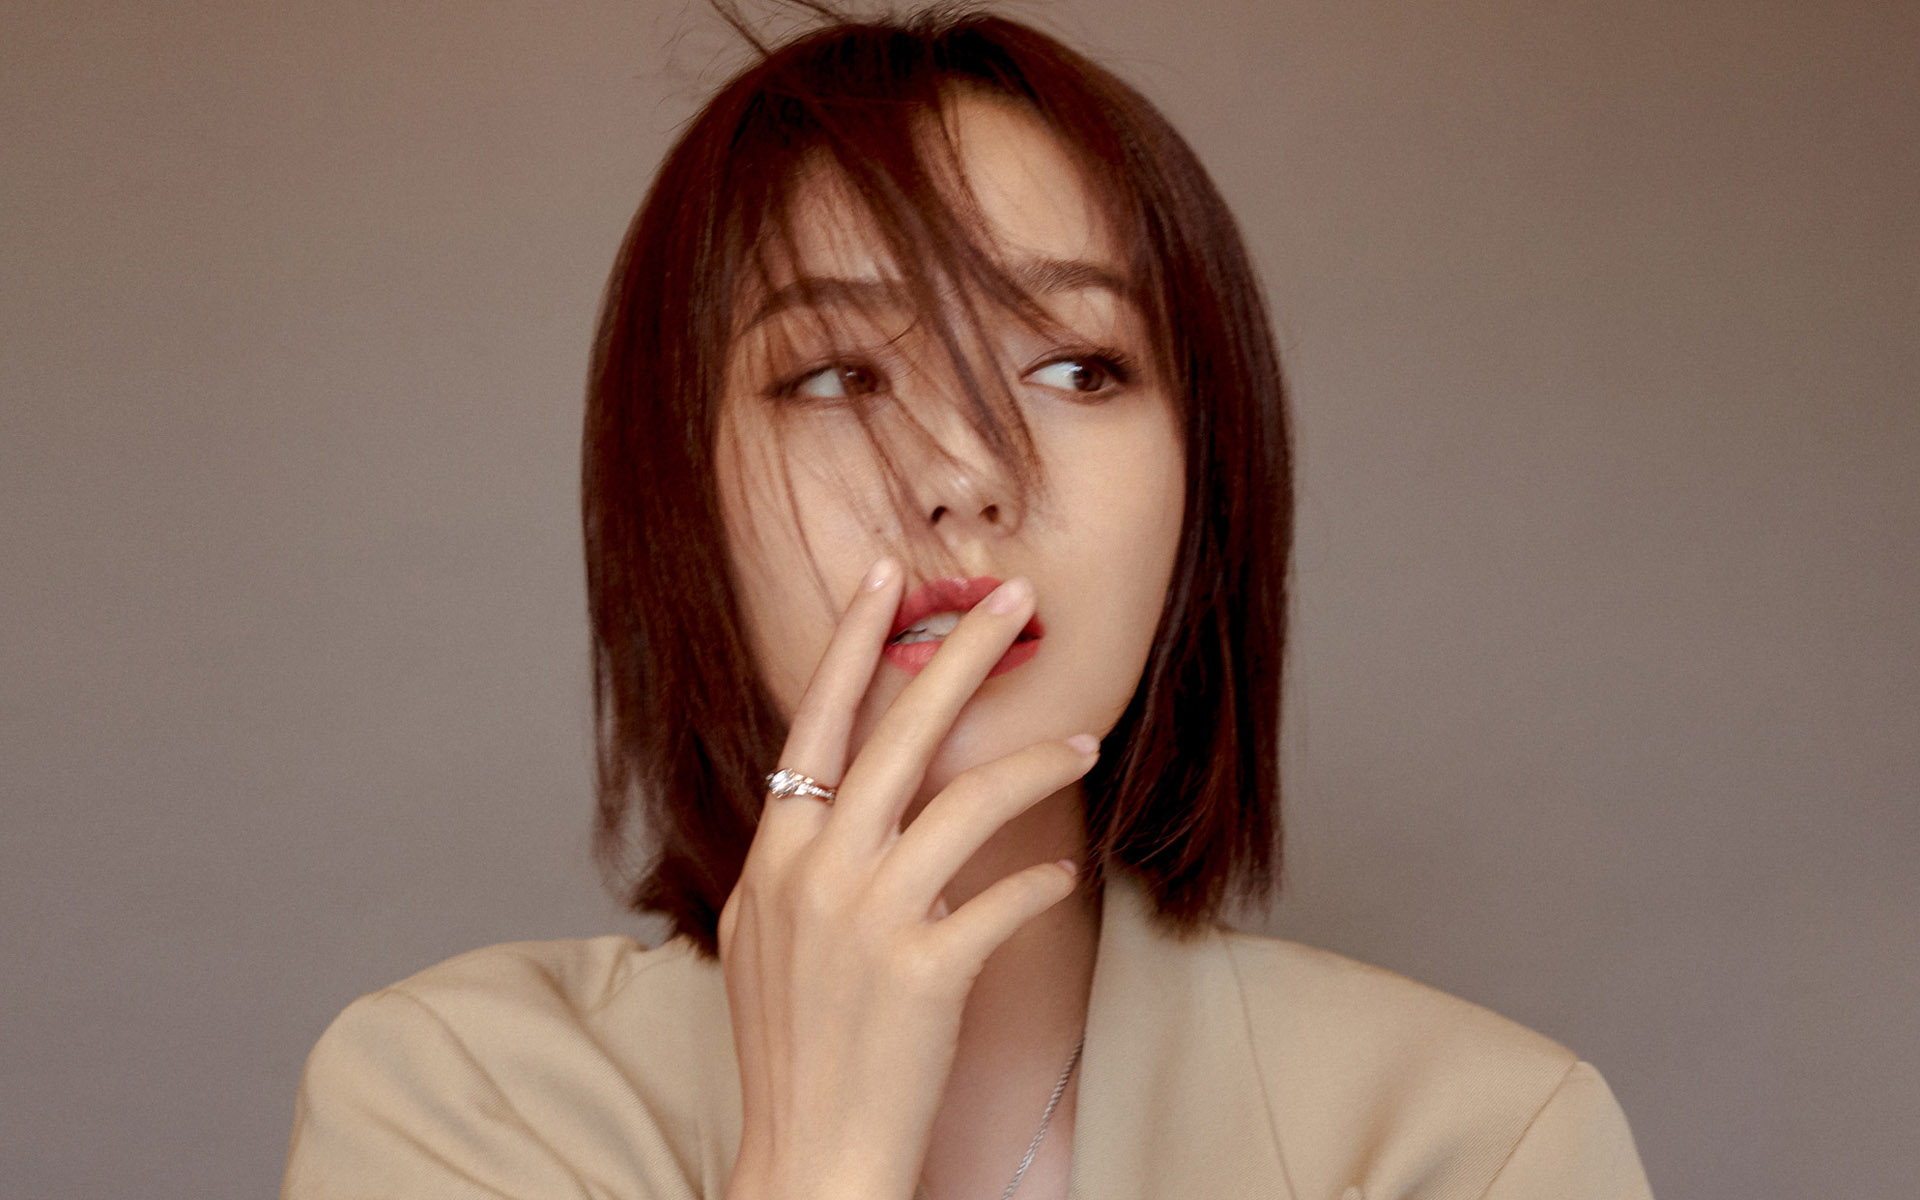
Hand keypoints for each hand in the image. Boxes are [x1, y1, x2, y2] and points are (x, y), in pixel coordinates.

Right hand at [717, 560, 1097, 1199]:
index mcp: (777, 852)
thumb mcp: (766, 938)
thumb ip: (800, 862)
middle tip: (1011, 598)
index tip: (888, 578)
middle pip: (898, 734)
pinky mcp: (923, 970)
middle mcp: (817, 870)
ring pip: (966, 802)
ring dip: (1033, 761)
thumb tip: (845, 809)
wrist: (807, 1153)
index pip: (816, 722)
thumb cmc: (792, 1047)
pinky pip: (1003, 899)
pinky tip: (1063, 876)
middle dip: (959, 653)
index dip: (854, 644)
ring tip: (1083, 738)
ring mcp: (868, 918)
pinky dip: (1040, 881)